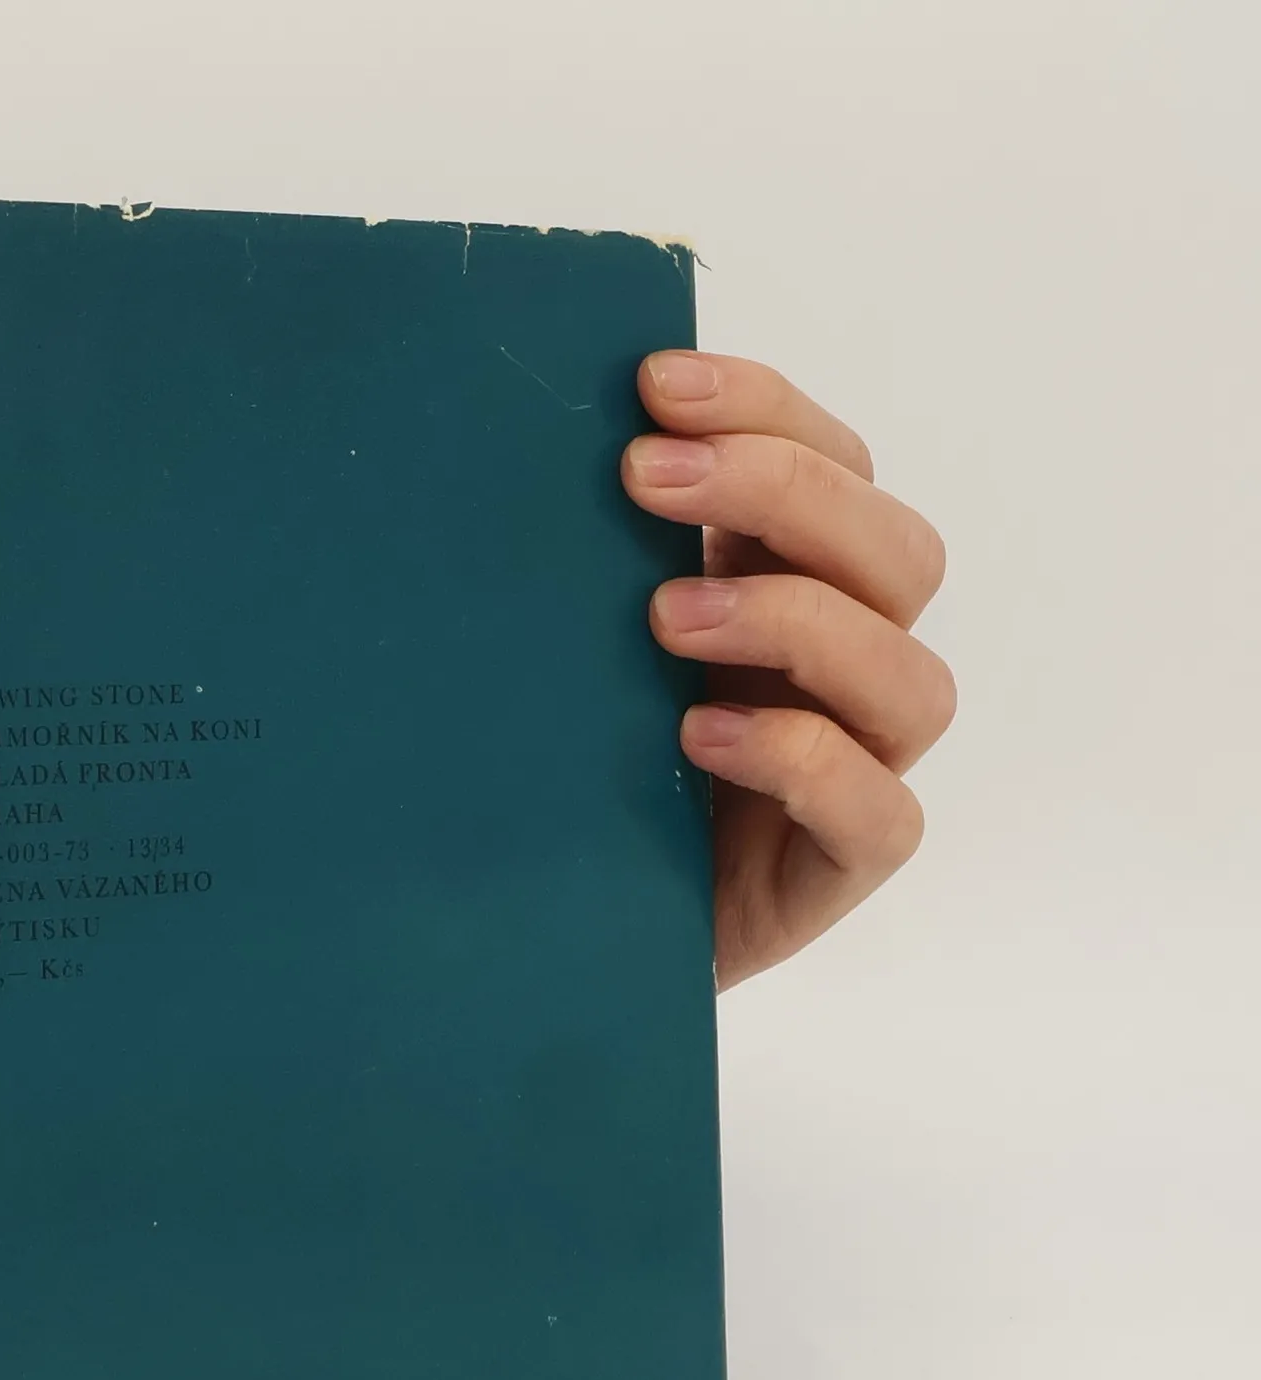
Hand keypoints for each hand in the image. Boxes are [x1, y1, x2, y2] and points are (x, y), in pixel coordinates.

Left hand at [622, 353, 954, 990]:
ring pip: (909, 676)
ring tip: (665, 618)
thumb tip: (539, 437)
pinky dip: (801, 759)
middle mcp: (845, 669)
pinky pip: (880, 810)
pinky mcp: (843, 865)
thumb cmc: (577, 769)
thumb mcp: (581, 646)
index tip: (654, 383)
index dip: (765, 408)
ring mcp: (859, 767)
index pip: (836, 466)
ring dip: (793, 620)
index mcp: (795, 587)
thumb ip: (599, 560)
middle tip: (644, 478)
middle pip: (895, 552)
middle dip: (779, 492)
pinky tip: (702, 737)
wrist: (566, 926)